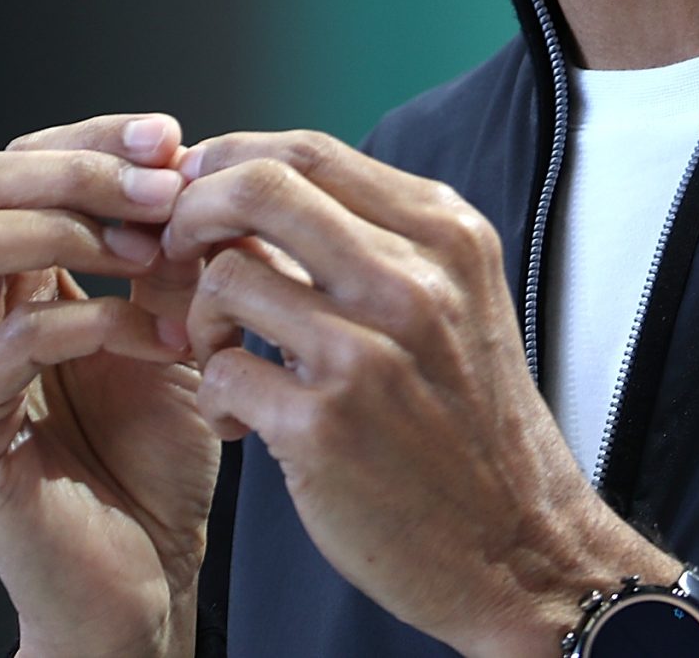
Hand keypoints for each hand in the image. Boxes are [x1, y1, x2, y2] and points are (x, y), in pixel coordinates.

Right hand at [0, 112, 220, 657]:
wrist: (144, 572)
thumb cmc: (152, 452)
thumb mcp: (170, 321)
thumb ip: (162, 247)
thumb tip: (182, 157)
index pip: (11, 163)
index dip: (89, 139)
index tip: (172, 139)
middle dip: (75, 170)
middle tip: (165, 190)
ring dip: (64, 229)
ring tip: (149, 254)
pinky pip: (8, 342)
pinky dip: (92, 320)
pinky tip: (158, 337)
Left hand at [163, 130, 678, 657]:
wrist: (520, 547)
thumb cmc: (471, 425)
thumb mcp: (455, 300)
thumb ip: (374, 238)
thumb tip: (259, 186)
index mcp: (445, 237)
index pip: (310, 150)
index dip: (234, 160)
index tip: (201, 192)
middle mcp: (411, 281)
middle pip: (259, 185)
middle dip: (194, 211)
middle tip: (178, 252)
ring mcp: (368, 353)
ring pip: (226, 276)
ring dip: (201, 317)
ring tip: (227, 356)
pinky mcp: (325, 426)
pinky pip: (221, 371)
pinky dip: (216, 394)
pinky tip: (243, 421)